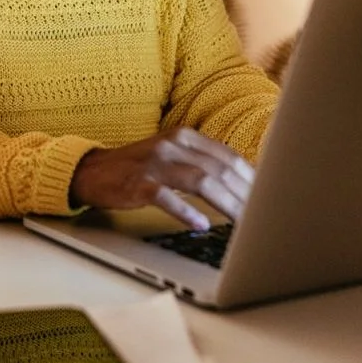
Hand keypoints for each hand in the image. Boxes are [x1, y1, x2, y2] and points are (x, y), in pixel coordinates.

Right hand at [68, 127, 253, 230]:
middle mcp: (171, 145)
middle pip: (219, 170)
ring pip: (200, 182)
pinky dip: (186, 212)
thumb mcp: (172, 158)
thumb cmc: (138, 169)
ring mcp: (154, 164)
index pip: (228, 157)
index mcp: (184, 137)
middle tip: (263, 217)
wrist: (92, 172)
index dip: (252, 179)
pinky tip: (201, 225)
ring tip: (243, 223)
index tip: (269, 199)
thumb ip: (203, 165)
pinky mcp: (137, 183)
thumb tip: (243, 187)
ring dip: (225, 204)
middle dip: (245, 196)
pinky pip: (166, 197)